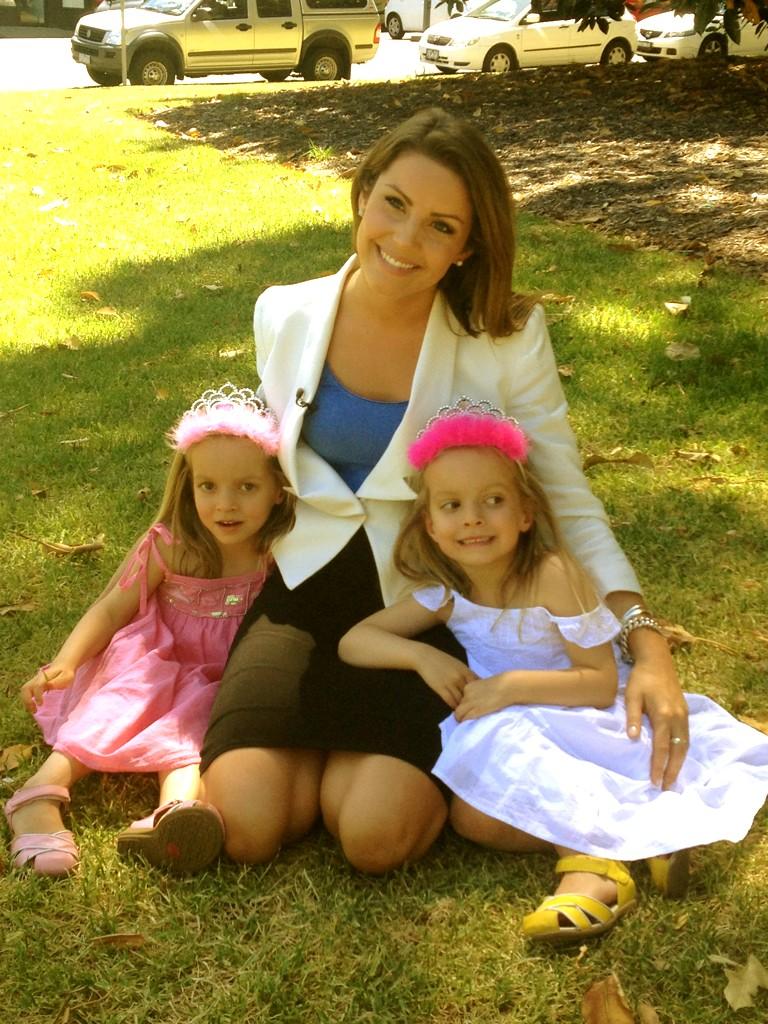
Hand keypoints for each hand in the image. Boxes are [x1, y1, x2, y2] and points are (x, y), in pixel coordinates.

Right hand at [20, 663, 75, 713]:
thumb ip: (57, 682)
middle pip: (26, 688)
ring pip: (24, 690)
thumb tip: (48, 686)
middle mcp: (37, 678)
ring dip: (26, 701)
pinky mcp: (34, 685)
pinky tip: (33, 706)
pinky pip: (26, 692)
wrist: (62, 666)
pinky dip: (27, 700)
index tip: (40, 704)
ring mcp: (34, 681)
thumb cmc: (66, 673)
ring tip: (33, 710)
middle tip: (34, 710)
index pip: (37, 685)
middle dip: (27, 700)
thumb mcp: (66, 677)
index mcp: (45, 676)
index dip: (37, 695)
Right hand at [415, 647, 476, 707]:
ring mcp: (450, 683)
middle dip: (472, 702)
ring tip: (464, 711)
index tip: (479, 699)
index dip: (479, 694)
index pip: (478, 686)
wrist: (425, 657)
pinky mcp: (440, 688)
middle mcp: (459, 677)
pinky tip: (455, 708)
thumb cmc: (442, 660)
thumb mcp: (458, 664)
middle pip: (470, 695)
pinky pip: (450, 701)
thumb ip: (467, 674)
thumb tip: (477, 684)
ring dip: (462, 706)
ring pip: (460, 700)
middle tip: (472, 708)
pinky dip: (454, 706)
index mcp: (465, 670)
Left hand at [454, 674, 511, 721]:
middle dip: (464, 711)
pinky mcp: (475, 710)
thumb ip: (480, 692)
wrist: (508, 687)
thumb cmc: (502, 685)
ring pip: (458, 713)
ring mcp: (470, 702)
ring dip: (462, 718)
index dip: (466, 705)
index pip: (462, 698)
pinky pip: (465, 718)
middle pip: (459, 705)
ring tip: (467, 723)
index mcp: (469, 686)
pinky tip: (470, 724)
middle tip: (469, 717)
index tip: (471, 709)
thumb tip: (479, 700)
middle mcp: (467, 694)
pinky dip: (466, 722)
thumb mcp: (486, 686)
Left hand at [624, 648, 687, 789]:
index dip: (658, 765)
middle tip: (666, 788)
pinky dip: (682, 752)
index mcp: (664, 715)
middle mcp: (677, 718)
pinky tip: (676, 760)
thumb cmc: (641, 678)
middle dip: (673, 771)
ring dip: (679, 763)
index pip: (661, 747)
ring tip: (672, 779)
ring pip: (685, 746)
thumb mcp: (632, 696)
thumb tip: (632, 738)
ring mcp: (684, 715)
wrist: (657, 661)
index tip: (654, 781)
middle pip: (678, 751)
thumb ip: (633, 717)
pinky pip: (686, 738)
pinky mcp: (685, 713)